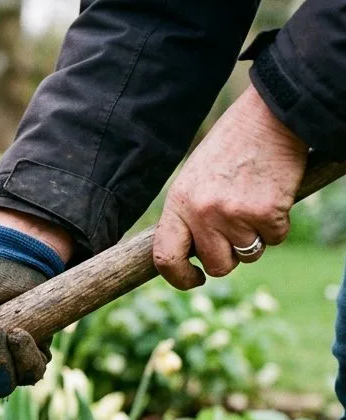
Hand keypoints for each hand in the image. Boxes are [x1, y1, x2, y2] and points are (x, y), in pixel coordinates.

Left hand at [153, 86, 306, 288]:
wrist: (269, 117)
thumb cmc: (231, 147)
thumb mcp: (194, 179)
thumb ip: (189, 215)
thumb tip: (191, 253)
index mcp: (178, 203)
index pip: (165, 257)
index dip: (178, 278)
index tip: (193, 278)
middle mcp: (202, 213)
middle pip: (216, 266)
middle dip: (229, 257)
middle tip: (237, 232)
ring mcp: (234, 215)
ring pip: (248, 255)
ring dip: (255, 238)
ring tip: (254, 203)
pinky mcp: (267, 213)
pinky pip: (275, 239)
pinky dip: (278, 225)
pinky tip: (273, 196)